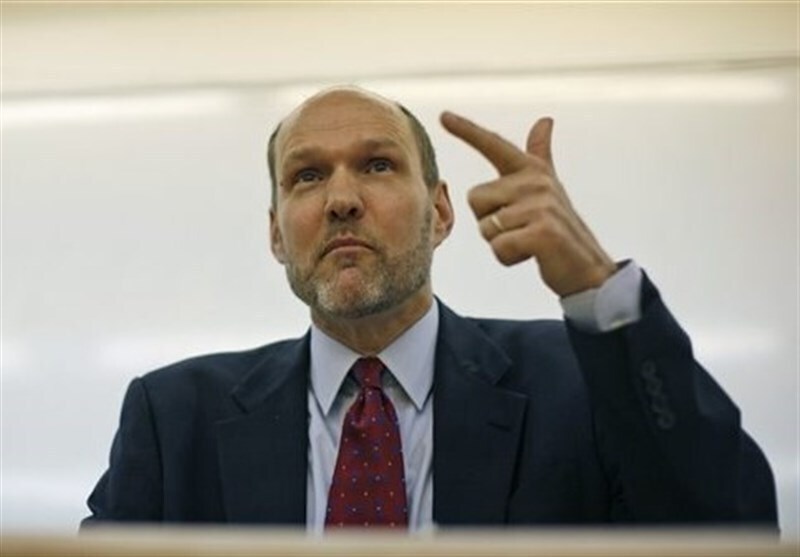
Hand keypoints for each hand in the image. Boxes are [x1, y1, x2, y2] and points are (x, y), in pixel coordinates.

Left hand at [440, 111, 615, 297]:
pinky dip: (508, 257)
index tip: (443, 115)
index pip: (494, 145)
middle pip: (475, 198)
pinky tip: (532, 254)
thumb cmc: (559, 230)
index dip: (467, 130)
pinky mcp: (542, 231)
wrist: (587, 268)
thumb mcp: (548, 188)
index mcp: (532, 171)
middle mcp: (536, 182)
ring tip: (528, 242)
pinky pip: (499, 246)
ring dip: (500, 243)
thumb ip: (540, 154)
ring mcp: (541, 205)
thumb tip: (544, 120)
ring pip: (485, 226)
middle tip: (521, 229)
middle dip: (488, 221)